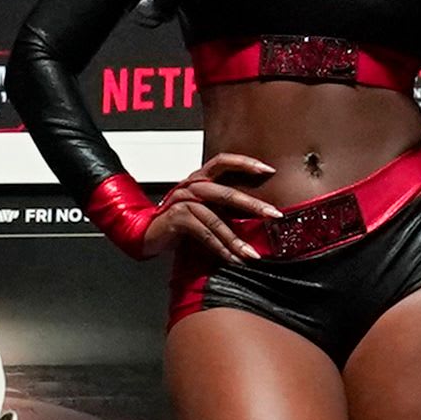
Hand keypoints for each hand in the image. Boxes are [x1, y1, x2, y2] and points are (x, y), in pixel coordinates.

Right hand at [143, 152, 283, 260]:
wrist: (146, 233)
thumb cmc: (180, 219)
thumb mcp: (205, 207)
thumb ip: (225, 205)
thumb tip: (260, 213)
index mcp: (201, 177)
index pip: (224, 161)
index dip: (246, 162)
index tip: (269, 170)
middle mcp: (192, 185)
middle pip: (227, 193)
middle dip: (254, 205)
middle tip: (274, 214)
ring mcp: (183, 201)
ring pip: (216, 219)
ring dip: (236, 239)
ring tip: (251, 252)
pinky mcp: (177, 219)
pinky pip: (203, 234)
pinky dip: (219, 248)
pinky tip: (231, 258)